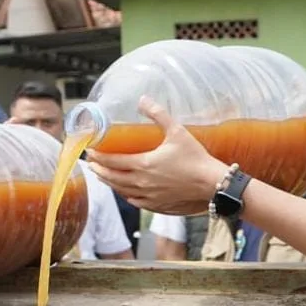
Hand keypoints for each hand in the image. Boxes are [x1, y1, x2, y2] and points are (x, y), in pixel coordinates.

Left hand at [84, 97, 230, 214]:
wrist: (215, 186)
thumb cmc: (197, 159)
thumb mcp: (178, 132)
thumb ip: (159, 115)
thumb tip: (143, 99)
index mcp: (144, 165)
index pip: (113, 161)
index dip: (99, 156)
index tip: (90, 151)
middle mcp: (142, 183)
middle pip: (112, 177)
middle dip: (99, 169)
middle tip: (92, 163)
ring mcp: (150, 197)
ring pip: (121, 190)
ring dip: (109, 182)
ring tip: (102, 176)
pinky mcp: (158, 206)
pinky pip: (135, 201)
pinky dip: (125, 195)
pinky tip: (124, 191)